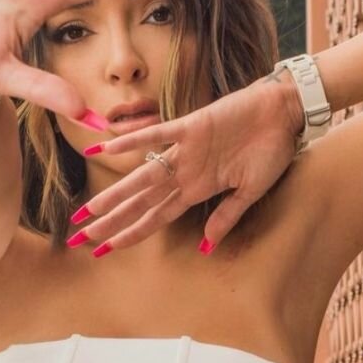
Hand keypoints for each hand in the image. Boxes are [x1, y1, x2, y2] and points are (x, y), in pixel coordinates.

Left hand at [68, 75, 304, 255]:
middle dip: (111, 221)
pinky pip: (158, 133)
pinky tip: (106, 147)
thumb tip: (207, 246)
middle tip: (80, 237)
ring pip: (143, 176)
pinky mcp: (192, 126)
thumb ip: (227, 216)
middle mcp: (185, 173)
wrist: (282, 113)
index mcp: (198, 190)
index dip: (130, 233)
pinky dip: (133, 140)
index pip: (156, 217)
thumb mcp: (250, 191)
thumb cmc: (270, 151)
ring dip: (116, 193)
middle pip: (141, 202)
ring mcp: (186, 151)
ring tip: (89, 210)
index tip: (105, 249)